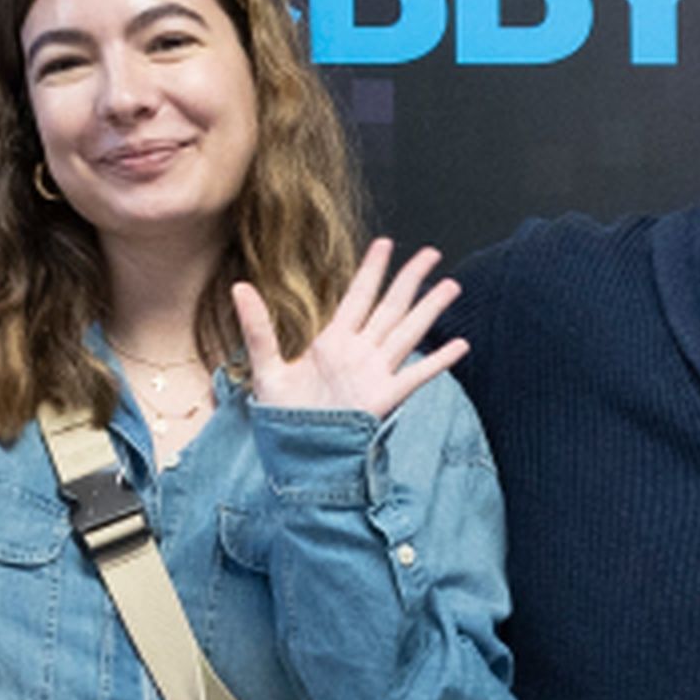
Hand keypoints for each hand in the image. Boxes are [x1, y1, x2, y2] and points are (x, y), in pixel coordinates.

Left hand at [241, 240, 468, 418]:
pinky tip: (459, 346)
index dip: (372, 270)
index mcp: (332, 341)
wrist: (296, 455)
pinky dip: (438, 361)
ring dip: (429, 309)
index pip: (357, 296)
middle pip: (391, 307)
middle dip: (410, 278)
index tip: (385, 243)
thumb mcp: (265, 367)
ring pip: (408, 331)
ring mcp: (375, 373)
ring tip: (451, 286)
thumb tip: (240, 287)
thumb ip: (258, 327)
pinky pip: (416, 375)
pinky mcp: (385, 398)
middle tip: (430, 252)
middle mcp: (358, 352)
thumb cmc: (282, 416)